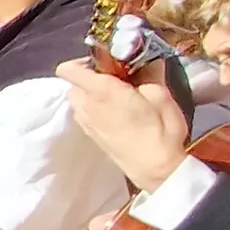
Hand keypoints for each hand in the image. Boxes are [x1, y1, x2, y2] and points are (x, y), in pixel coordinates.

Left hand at [57, 60, 197, 192]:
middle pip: (74, 82)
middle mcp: (86, 105)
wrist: (155, 170)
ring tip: (119, 94)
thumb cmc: (160, 131)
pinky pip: (84, 112)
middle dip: (91, 76)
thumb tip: (146, 61)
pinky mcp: (90, 135)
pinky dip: (94, 107)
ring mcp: (85, 122)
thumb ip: (149, 74)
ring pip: (78, 98)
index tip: (107, 60)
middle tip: (118, 77)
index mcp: (101, 91)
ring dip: (92, 92)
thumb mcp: (161, 95)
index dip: (83, 60)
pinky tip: (118, 111)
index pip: (68, 69)